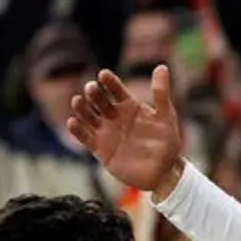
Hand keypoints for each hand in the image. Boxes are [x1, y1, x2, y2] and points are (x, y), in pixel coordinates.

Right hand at [67, 67, 184, 199]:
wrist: (164, 172)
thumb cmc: (167, 143)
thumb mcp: (165, 117)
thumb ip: (161, 94)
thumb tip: (162, 67)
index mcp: (130, 106)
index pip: (116, 90)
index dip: (110, 82)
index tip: (103, 74)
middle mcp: (115, 117)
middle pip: (99, 101)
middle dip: (94, 94)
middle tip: (91, 88)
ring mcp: (106, 132)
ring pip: (89, 117)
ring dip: (82, 108)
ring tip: (77, 101)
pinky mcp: (100, 149)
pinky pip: (86, 138)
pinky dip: (78, 130)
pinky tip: (72, 122)